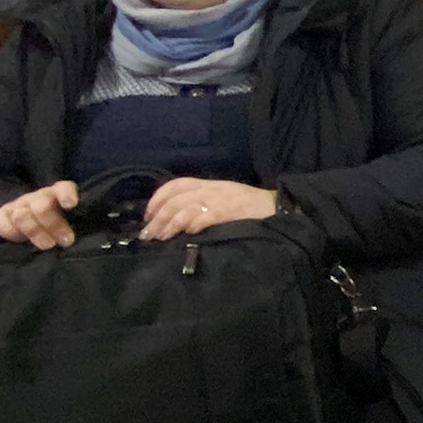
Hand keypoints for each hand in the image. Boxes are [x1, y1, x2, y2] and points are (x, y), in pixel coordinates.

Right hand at [0, 181, 79, 248]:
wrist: (31, 225)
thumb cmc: (58, 226)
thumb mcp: (70, 223)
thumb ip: (74, 226)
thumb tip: (73, 237)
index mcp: (58, 194)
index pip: (63, 188)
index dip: (66, 194)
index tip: (71, 205)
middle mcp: (37, 197)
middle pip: (41, 207)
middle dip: (53, 225)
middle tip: (65, 241)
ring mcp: (18, 205)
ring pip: (21, 215)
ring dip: (34, 232)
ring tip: (47, 245)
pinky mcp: (1, 214)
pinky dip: (9, 232)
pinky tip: (20, 239)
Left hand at [139, 179, 276, 240]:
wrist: (275, 206)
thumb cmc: (247, 205)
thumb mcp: (222, 196)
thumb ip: (201, 202)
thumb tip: (174, 217)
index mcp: (207, 184)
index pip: (175, 185)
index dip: (157, 199)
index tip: (147, 216)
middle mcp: (210, 189)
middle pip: (174, 201)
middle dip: (157, 218)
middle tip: (148, 235)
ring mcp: (218, 200)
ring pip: (184, 209)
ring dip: (169, 225)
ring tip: (161, 238)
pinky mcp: (228, 211)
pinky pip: (205, 216)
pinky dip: (193, 225)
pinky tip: (188, 234)